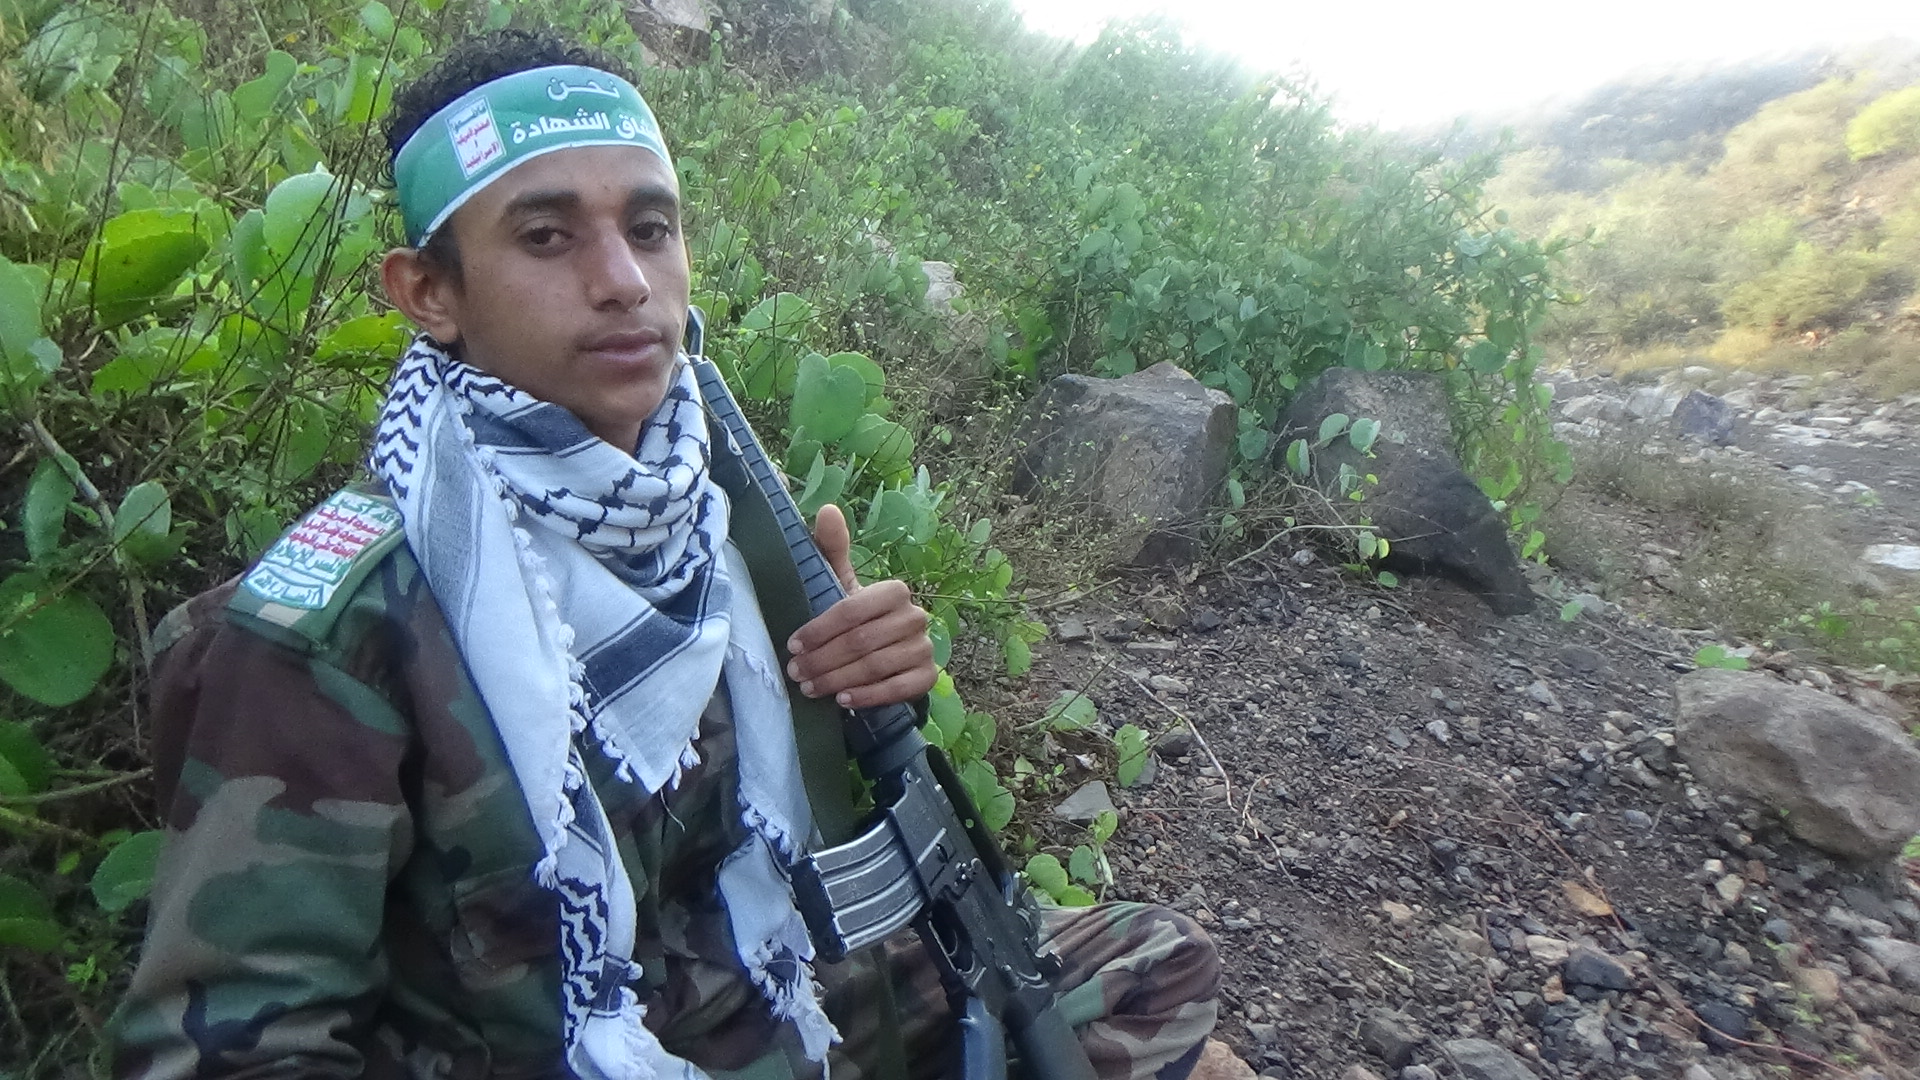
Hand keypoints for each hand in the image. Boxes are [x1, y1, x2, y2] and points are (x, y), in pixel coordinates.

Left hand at [786, 504, 936, 708]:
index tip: (793, 645)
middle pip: (860, 642)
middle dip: (822, 661)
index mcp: (895, 591)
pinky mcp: (928, 676)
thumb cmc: (857, 617)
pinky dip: (867, 696)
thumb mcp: (841, 584)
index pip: (851, 611)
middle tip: (796, 673)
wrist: (887, 656)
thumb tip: (827, 508)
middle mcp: (916, 617)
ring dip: (837, 680)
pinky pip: (897, 689)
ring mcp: (925, 648)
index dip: (819, 630)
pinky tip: (843, 700)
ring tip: (810, 688)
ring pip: (874, 667)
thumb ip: (832, 549)